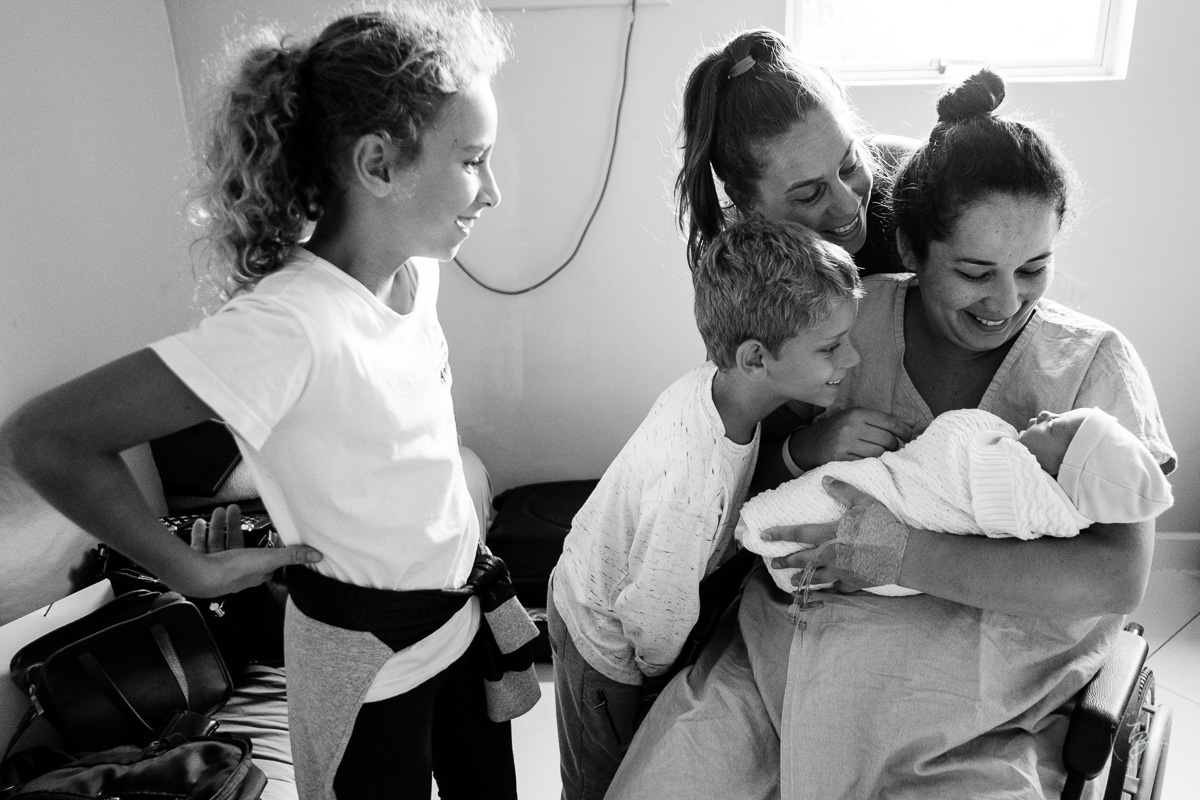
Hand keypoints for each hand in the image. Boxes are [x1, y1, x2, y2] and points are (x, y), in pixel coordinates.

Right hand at [170, 504, 321, 597]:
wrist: (197, 576)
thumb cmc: (232, 571)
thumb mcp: (268, 558)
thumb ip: (292, 555)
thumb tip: (316, 555)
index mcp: (251, 573)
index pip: (264, 562)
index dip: (267, 550)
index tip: (268, 537)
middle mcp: (232, 572)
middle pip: (236, 545)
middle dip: (235, 526)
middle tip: (233, 510)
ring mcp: (213, 567)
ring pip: (218, 543)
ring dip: (218, 527)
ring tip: (218, 512)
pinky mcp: (198, 563)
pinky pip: (200, 546)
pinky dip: (200, 533)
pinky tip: (200, 523)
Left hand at [762, 478, 895, 590]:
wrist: (903, 555)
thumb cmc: (883, 526)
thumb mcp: (863, 502)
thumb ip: (843, 491)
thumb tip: (825, 479)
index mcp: (830, 535)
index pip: (799, 533)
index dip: (780, 534)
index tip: (764, 536)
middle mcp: (831, 555)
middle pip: (802, 560)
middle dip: (786, 562)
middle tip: (774, 564)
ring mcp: (842, 572)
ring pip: (816, 578)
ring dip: (802, 579)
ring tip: (792, 582)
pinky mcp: (855, 583)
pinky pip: (839, 588)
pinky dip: (831, 589)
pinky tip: (827, 590)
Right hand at [788, 408, 913, 469]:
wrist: (809, 444)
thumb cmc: (838, 430)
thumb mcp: (858, 418)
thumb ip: (885, 420)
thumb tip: (914, 423)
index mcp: (857, 413)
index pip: (890, 422)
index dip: (904, 431)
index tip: (910, 438)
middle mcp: (851, 426)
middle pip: (887, 439)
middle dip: (895, 446)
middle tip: (895, 449)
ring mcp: (845, 443)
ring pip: (879, 452)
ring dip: (886, 456)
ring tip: (885, 456)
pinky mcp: (841, 458)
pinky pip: (866, 463)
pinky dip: (873, 464)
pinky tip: (873, 463)